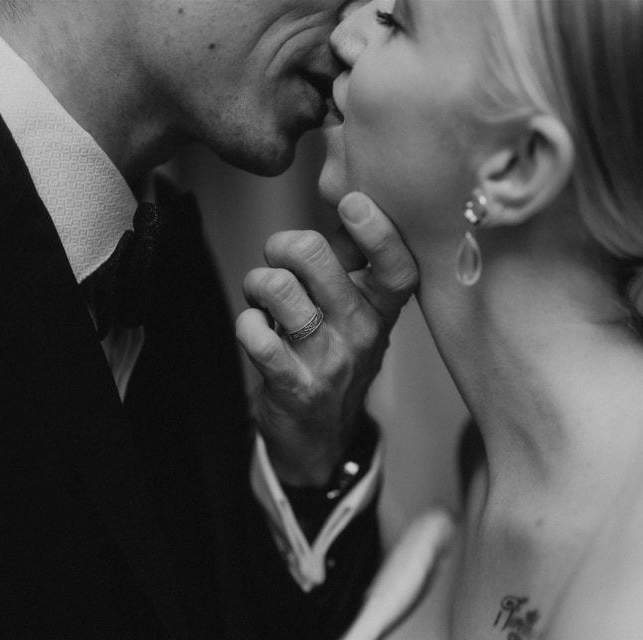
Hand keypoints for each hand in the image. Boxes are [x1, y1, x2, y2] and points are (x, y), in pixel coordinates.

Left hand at [236, 192, 416, 486]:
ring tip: (262, 299)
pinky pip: (257, 336)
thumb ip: (351, 263)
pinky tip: (254, 329)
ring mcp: (331, 361)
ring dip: (257, 284)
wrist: (320, 437)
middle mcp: (363, 333)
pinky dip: (245, 323)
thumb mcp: (357, 315)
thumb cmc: (332, 358)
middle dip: (281, 247)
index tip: (351, 202)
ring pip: (278, 288)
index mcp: (382, 309)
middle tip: (278, 263)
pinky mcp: (296, 385)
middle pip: (314, 256)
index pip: (397, 267)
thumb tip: (345, 200)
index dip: (377, 231)